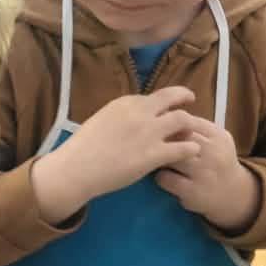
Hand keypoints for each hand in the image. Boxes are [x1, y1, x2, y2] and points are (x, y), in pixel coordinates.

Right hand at [32, 85, 201, 222]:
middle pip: (174, 98)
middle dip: (185, 100)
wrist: (75, 169)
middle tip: (189, 109)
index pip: (154, 97)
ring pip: (184, 120)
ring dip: (190, 126)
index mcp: (125, 103)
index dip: (163, 103)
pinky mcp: (155, 154)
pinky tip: (190, 153)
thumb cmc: (81, 148)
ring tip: (190, 135)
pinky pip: (184, 148)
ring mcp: (150, 132)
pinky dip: (190, 149)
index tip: (167, 108)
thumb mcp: (100, 120)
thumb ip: (120, 117)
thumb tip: (133, 120)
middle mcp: (141, 112)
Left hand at [155, 118, 259, 231]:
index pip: (188, 121)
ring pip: (169, 156)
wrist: (234, 193)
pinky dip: (159, 177)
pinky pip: (165, 178)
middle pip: (178, 137)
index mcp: (218, 136)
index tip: (158, 128)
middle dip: (161, 140)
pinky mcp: (193, 191)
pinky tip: (163, 177)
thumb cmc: (216, 161)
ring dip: (158, 158)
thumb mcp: (214, 140)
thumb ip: (193, 128)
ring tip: (157, 161)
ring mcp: (204, 172)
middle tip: (150, 145)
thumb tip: (162, 116)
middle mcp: (214, 152)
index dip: (167, 123)